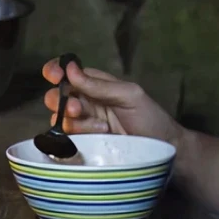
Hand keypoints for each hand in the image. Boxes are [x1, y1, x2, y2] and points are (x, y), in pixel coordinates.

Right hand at [41, 57, 182, 147]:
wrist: (163, 150)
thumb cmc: (150, 118)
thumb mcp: (129, 95)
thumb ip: (99, 85)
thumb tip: (69, 69)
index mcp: (94, 84)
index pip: (66, 72)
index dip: (54, 71)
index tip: (54, 76)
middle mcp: (85, 101)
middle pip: (56, 95)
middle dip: (60, 99)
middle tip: (78, 109)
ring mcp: (83, 123)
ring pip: (59, 116)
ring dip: (72, 120)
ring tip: (100, 127)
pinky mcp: (82, 142)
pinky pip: (66, 135)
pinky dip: (79, 133)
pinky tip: (100, 134)